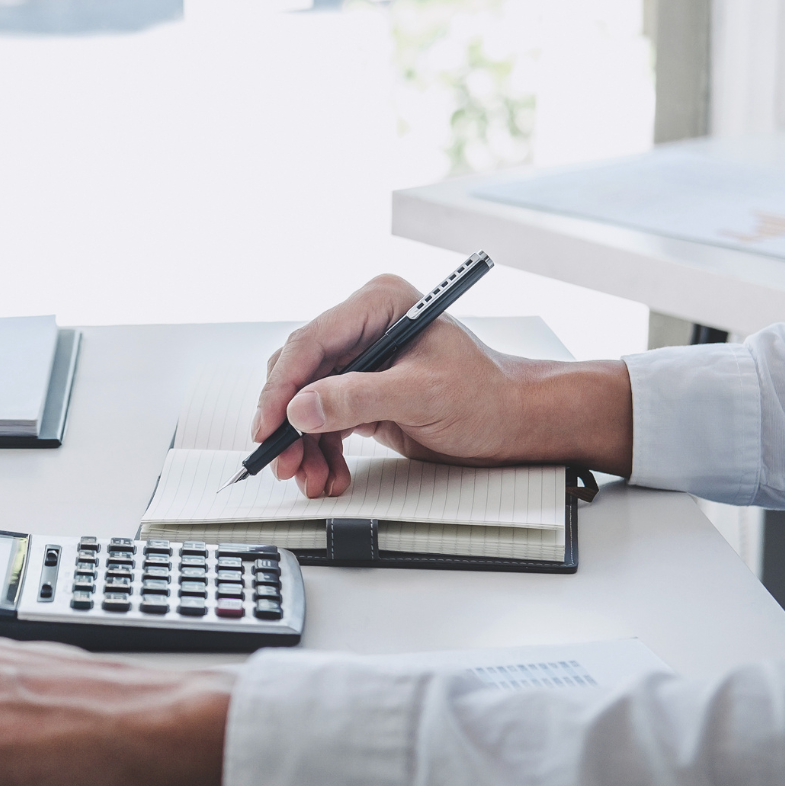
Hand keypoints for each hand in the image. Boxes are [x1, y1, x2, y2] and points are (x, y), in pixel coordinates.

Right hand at [253, 273, 633, 497]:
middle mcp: (365, 327)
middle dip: (290, 425)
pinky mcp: (364, 393)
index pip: (310, 343)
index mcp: (378, 305)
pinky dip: (322, 452)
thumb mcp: (422, 396)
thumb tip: (300, 407)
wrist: (516, 424)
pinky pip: (326, 422)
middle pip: (300, 374)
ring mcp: (363, 361)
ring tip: (314, 480)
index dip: (281, 388)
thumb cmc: (487, 397)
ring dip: (305, 447)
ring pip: (307, 404)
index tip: (268, 427)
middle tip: (284, 463)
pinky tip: (329, 475)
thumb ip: (357, 399)